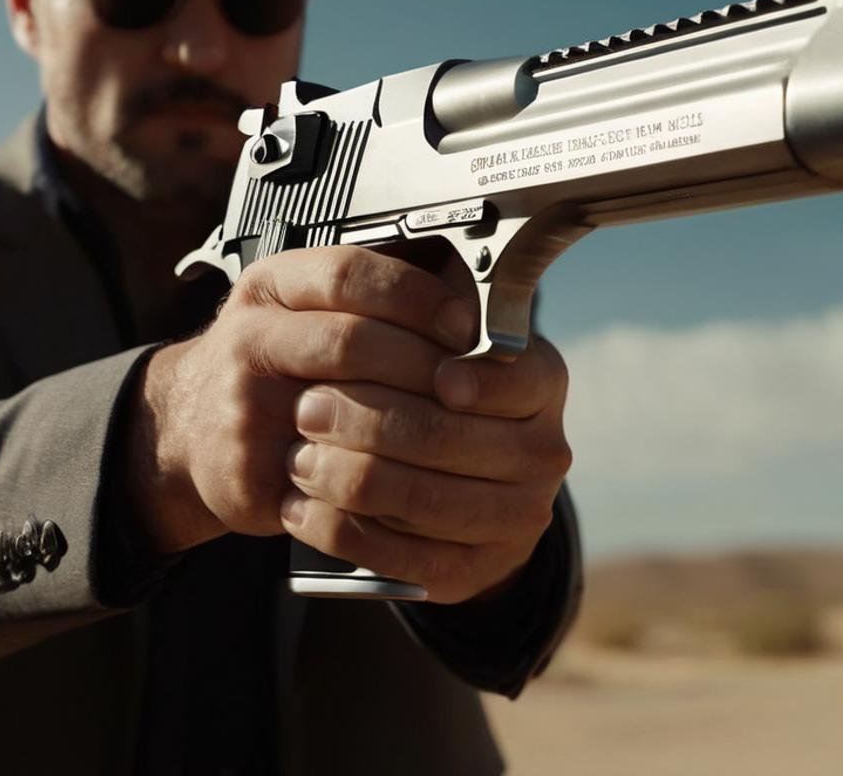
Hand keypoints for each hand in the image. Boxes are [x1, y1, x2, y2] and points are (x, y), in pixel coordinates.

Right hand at [125, 245, 570, 602]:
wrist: (189, 426)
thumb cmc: (272, 360)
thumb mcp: (305, 307)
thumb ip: (373, 299)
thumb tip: (471, 304)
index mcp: (271, 287)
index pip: (349, 274)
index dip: (415, 296)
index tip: (463, 321)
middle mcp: (249, 339)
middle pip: (350, 340)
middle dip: (422, 362)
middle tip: (467, 382)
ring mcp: (242, 408)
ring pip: (339, 410)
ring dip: (407, 420)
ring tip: (452, 425)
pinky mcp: (246, 472)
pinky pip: (325, 474)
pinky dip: (378, 474)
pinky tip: (416, 473)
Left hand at [282, 333, 570, 602]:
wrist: (461, 475)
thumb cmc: (438, 386)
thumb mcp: (449, 336)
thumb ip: (428, 310)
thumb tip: (385, 275)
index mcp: (543, 381)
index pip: (503, 375)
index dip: (453, 373)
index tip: (408, 370)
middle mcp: (544, 451)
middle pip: (444, 436)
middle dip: (363, 419)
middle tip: (307, 406)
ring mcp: (516, 515)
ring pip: (420, 499)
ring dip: (346, 477)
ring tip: (298, 457)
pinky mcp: (476, 567)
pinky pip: (403, 558)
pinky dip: (342, 532)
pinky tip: (302, 510)